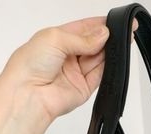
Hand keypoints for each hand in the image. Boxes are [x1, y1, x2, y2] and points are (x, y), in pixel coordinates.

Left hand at [0, 16, 135, 133]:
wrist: (29, 94)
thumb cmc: (30, 64)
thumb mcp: (56, 38)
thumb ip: (83, 38)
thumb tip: (103, 34)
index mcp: (58, 38)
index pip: (84, 28)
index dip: (100, 24)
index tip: (116, 21)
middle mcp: (68, 55)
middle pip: (94, 44)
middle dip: (108, 37)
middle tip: (121, 32)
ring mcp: (77, 72)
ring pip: (100, 59)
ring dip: (109, 52)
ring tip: (118, 44)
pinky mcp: (84, 88)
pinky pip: (101, 75)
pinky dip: (109, 68)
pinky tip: (114, 59)